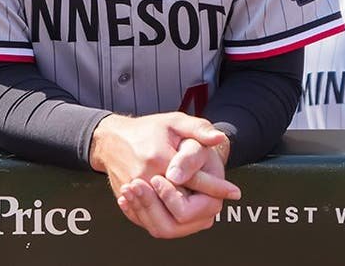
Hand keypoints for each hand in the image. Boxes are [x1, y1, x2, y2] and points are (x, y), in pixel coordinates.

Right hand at [89, 112, 239, 238]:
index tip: (234, 192)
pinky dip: (164, 221)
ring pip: (162, 224)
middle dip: (199, 210)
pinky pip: (146, 222)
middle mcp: (144, 179)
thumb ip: (198, 129)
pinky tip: (174, 212)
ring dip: (183, 221)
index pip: (195, 182)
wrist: (110, 139)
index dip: (217, 188)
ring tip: (194, 210)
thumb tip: (219, 138)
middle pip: (180, 212)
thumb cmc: (146, 130)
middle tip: (212, 204)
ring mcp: (134, 192)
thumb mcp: (174, 121)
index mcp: (159, 159)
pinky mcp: (126, 200)